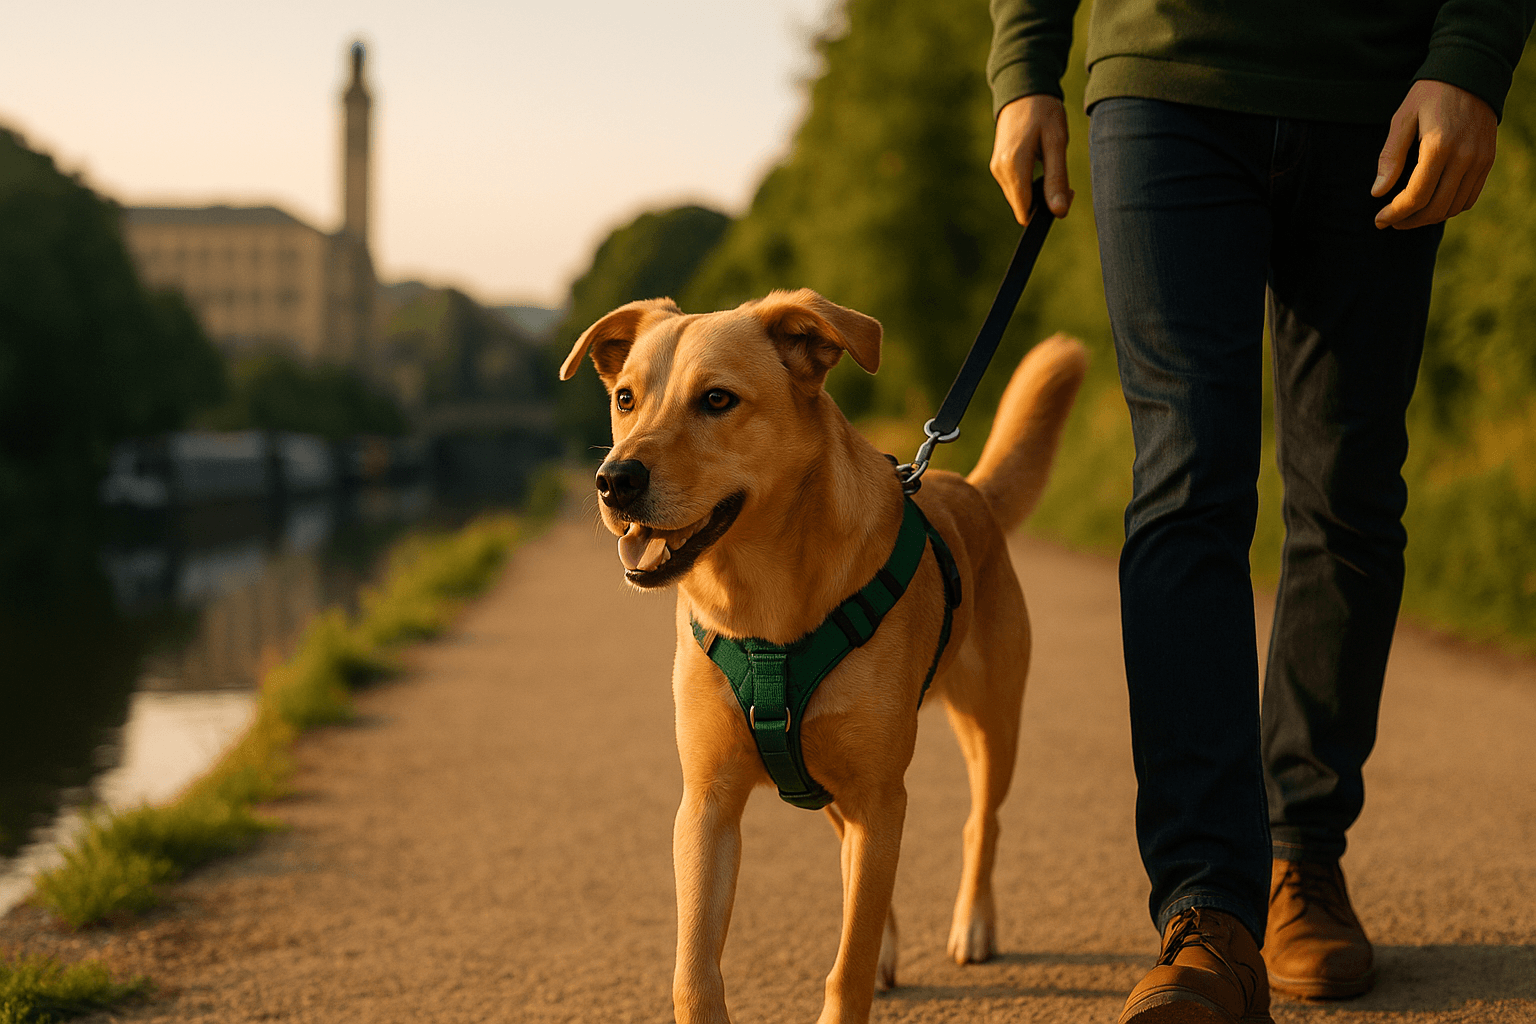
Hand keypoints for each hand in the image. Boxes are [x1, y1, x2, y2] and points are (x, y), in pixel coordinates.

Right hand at [991, 94, 1072, 224]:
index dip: (1047, 211)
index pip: (1025, 212)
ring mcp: (996, 169)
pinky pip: (1015, 187)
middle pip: (1022, 207)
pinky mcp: (997, 166)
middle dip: (1044, 201)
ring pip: (1019, 198)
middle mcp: (1000, 171)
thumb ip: (1057, 179)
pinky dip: (1029, 183)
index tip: (1066, 192)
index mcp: (1013, 167)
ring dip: (1037, 192)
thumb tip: (1059, 213)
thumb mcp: (1056, 142)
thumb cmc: (1043, 112)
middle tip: (1063, 178)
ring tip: (1052, 165)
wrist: (1023, 90)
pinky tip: (1040, 162)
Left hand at [1374, 80, 1496, 229]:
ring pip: (1454, 207)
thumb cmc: (1430, 95)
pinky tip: (1431, 204)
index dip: (1395, 213)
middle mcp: (1464, 156)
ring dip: (1428, 218)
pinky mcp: (1487, 160)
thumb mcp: (1402, 119)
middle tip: (1390, 221)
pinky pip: (1470, 197)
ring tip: (1408, 215)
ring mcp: (1480, 160)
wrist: (1471, 73)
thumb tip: (1377, 192)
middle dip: (1409, 221)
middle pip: (1436, 208)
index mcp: (1438, 146)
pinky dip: (1449, 208)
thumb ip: (1390, 157)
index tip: (1379, 219)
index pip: (1416, 196)